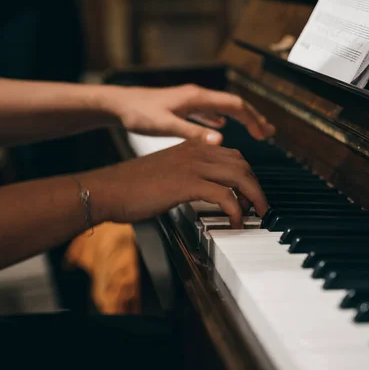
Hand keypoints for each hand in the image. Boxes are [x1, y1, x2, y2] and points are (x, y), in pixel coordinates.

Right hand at [82, 141, 268, 227]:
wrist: (108, 189)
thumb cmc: (133, 187)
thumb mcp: (168, 174)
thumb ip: (191, 177)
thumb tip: (211, 194)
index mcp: (192, 147)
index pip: (234, 156)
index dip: (248, 176)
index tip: (251, 196)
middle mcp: (196, 151)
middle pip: (242, 165)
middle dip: (257, 188)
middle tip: (260, 208)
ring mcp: (192, 165)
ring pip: (239, 177)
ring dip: (253, 198)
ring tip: (256, 215)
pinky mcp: (187, 183)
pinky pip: (224, 195)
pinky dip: (235, 210)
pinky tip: (234, 222)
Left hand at [101, 84, 275, 144]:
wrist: (117, 104)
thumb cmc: (138, 113)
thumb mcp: (166, 125)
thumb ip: (193, 132)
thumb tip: (221, 140)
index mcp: (197, 98)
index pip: (235, 105)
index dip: (253, 119)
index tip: (265, 134)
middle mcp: (197, 96)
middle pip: (234, 105)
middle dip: (253, 118)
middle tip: (269, 133)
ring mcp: (191, 100)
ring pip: (224, 108)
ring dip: (241, 119)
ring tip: (254, 130)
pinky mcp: (183, 106)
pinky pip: (210, 112)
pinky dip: (222, 120)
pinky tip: (221, 128)